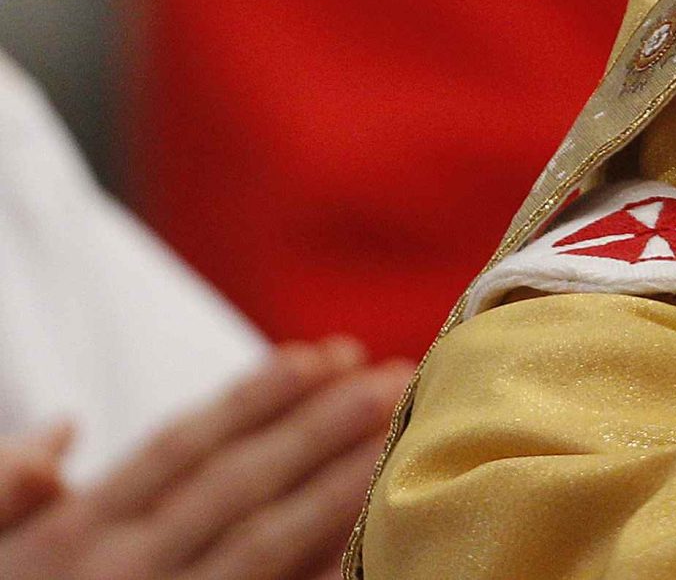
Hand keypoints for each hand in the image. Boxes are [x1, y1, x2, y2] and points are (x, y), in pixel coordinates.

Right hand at [0, 341, 411, 579]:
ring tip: (399, 439)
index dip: (257, 397)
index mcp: (75, 535)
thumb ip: (10, 486)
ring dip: (339, 487)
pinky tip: (376, 547)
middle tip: (394, 377)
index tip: (325, 354)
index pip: (182, 447)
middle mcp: (124, 572)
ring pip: (266, 544)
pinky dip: (324, 577)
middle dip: (321, 426)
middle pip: (240, 485)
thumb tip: (67, 429)